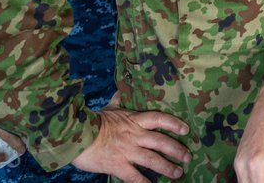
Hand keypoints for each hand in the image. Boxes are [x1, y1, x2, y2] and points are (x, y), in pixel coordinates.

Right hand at [71, 107, 190, 182]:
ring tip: (178, 173)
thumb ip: (119, 100)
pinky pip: (134, 177)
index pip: (159, 119)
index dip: (174, 124)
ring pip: (152, 160)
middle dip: (177, 150)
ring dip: (167, 168)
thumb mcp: (109, 108)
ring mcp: (127, 151)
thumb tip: (122, 88)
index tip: (185, 130)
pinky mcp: (117, 165)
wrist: (75, 135)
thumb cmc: (92, 121)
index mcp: (134, 120)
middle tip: (188, 157)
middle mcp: (134, 136)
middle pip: (161, 142)